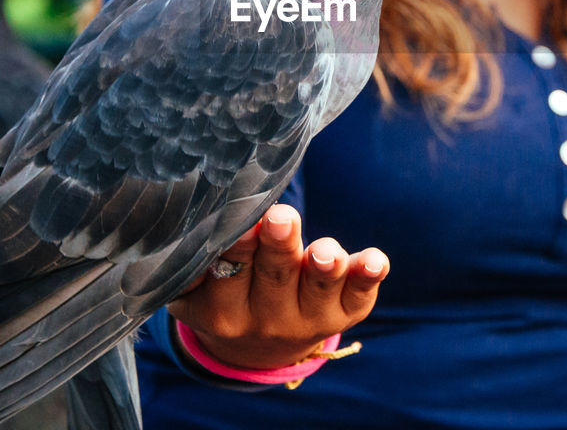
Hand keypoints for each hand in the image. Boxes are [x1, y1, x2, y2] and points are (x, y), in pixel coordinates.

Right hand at [168, 203, 388, 368]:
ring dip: (325, 267)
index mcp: (222, 312)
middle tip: (281, 218)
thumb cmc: (223, 294)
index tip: (241, 222)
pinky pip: (358, 298)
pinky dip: (368, 277)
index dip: (236, 247)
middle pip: (274, 277)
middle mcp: (266, 320)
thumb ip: (190, 265)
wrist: (257, 348)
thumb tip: (191, 224)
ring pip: (317, 289)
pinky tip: (376, 260)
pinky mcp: (342, 315)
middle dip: (279, 246)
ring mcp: (308, 320)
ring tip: (328, 251)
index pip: (227, 276)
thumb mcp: (195, 290)